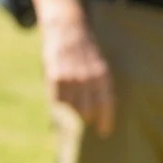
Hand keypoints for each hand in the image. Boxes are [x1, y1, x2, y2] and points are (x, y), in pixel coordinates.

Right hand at [40, 15, 115, 136]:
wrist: (68, 29)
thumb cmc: (88, 52)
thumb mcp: (101, 67)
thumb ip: (103, 87)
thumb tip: (107, 111)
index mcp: (103, 76)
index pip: (106, 105)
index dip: (106, 121)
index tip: (105, 133)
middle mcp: (87, 78)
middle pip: (87, 112)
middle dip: (87, 116)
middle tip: (87, 116)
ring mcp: (70, 77)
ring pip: (71, 107)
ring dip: (73, 106)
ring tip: (75, 96)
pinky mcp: (54, 76)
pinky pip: (57, 100)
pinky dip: (60, 99)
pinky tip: (64, 89)